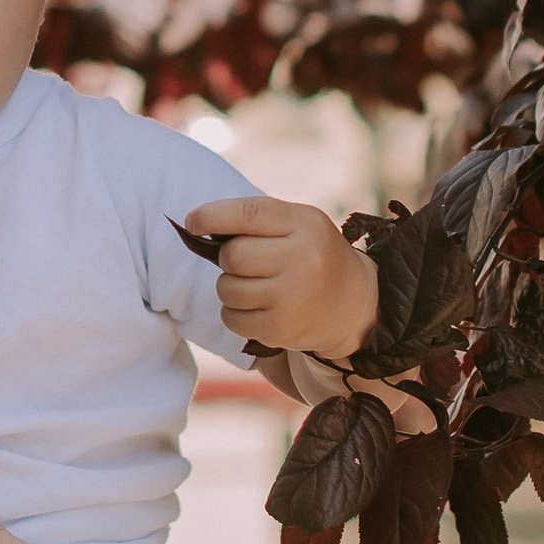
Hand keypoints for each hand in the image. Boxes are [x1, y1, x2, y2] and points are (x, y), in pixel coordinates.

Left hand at [188, 194, 378, 359]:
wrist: (351, 304)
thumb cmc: (311, 254)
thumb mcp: (297, 224)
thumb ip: (256, 220)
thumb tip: (198, 224)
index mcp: (305, 224)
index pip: (248, 214)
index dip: (212, 216)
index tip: (193, 222)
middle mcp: (303, 259)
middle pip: (232, 256)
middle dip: (228, 258)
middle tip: (245, 262)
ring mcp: (292, 297)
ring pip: (227, 288)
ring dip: (229, 287)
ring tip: (254, 285)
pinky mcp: (281, 328)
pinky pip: (231, 318)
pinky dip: (234, 313)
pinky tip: (257, 307)